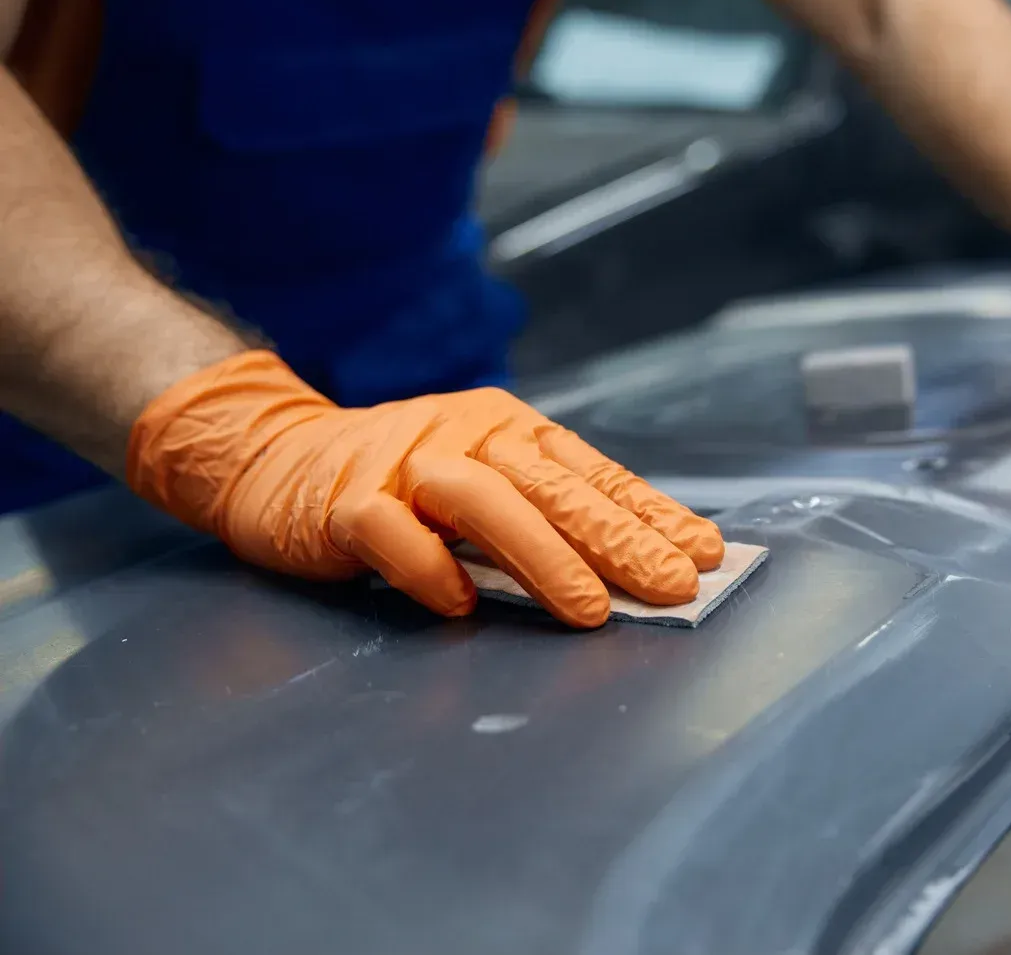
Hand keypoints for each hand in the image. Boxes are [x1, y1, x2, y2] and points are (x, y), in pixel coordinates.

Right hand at [126, 352, 723, 626]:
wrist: (277, 458)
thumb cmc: (403, 481)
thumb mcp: (486, 483)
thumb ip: (546, 520)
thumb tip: (634, 570)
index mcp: (509, 429)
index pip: (593, 472)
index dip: (650, 513)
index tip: (705, 553)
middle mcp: (465, 437)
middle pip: (552, 486)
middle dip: (618, 538)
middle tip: (671, 585)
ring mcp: (404, 466)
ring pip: (484, 501)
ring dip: (542, 556)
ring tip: (589, 609)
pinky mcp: (345, 503)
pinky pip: (391, 534)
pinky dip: (427, 568)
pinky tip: (460, 605)